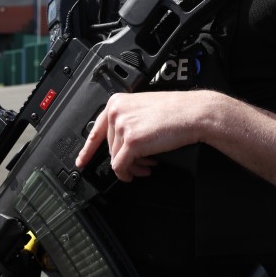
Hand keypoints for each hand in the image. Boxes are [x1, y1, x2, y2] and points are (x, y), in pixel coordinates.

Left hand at [75, 91, 207, 181]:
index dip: (87, 150)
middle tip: (140, 164)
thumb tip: (120, 143)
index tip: (82, 161)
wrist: (193, 113)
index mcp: (117, 103)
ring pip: (116, 158)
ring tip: (147, 165)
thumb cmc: (176, 111)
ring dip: (132, 166)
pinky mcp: (131, 142)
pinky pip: (121, 166)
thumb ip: (127, 121)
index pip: (96, 130)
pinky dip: (129, 173)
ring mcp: (122, 126)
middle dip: (125, 160)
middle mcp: (116, 112)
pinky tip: (142, 171)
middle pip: (110, 148)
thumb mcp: (143, 108)